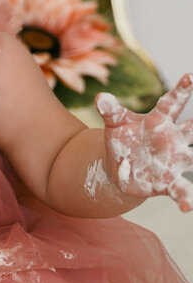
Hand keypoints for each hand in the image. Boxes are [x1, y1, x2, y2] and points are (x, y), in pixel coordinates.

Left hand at [96, 74, 192, 211]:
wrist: (122, 166)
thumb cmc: (123, 138)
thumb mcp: (114, 123)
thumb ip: (109, 110)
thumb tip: (99, 96)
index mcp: (159, 121)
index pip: (172, 102)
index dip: (182, 89)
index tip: (190, 76)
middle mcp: (172, 139)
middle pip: (191, 130)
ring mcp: (173, 161)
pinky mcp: (169, 181)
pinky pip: (181, 190)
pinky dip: (186, 198)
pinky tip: (187, 207)